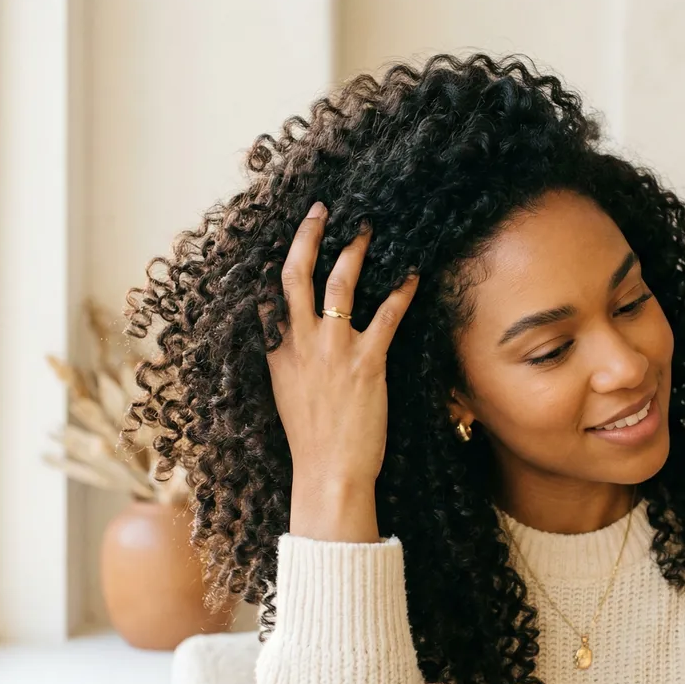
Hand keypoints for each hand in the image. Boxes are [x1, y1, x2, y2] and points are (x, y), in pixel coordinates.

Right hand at [261, 201, 418, 541]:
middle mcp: (300, 344)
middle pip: (296, 276)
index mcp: (278, 354)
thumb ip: (289, 364)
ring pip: (339, 284)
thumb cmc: (313, 443)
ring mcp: (332, 351)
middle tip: (321, 209)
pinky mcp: (366, 363)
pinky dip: (401, 292)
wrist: (329, 473)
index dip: (280, 263)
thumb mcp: (287, 397)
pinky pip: (386, 317)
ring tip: (368, 229)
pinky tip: (413, 275)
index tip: (293, 236)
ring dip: (354, 252)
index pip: (271, 297)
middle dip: (308, 237)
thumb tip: (295, 345)